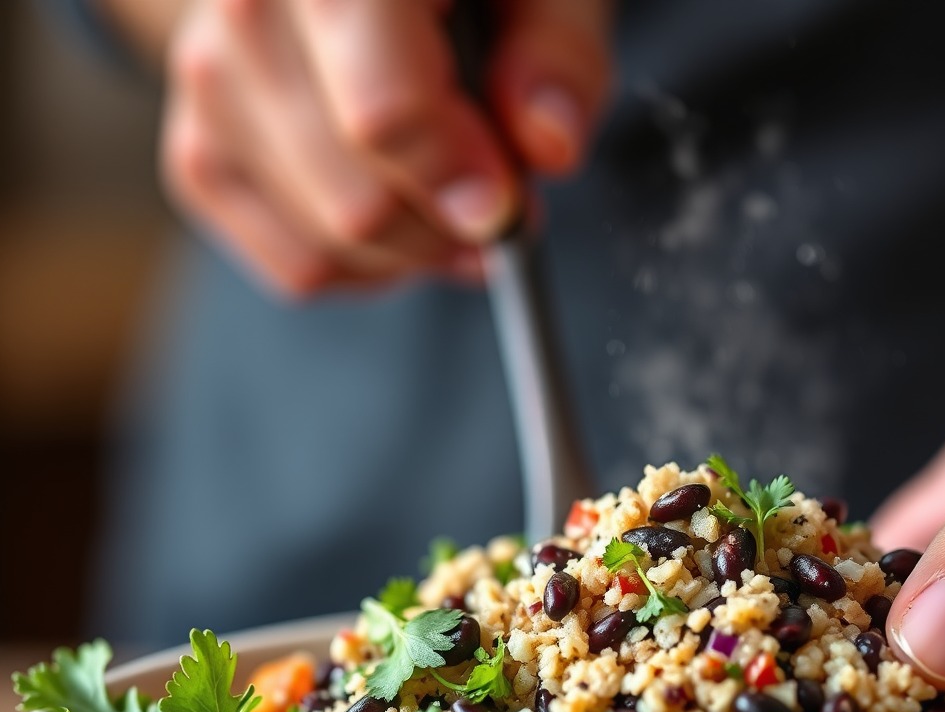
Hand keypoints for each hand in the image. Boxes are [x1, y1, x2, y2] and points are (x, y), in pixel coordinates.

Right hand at [157, 0, 613, 296]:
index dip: (454, 179)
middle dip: (445, 227)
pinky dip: (365, 267)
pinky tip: (396, 212)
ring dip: (412, 252)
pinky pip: (297, 267)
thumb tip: (547, 143)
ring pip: (327, 247)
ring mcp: (210, 87)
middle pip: (359, 204)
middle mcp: (246, 11)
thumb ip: (559, 50)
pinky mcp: (199, 153)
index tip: (504, 205)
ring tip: (447, 198)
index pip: (382, 113)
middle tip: (493, 200)